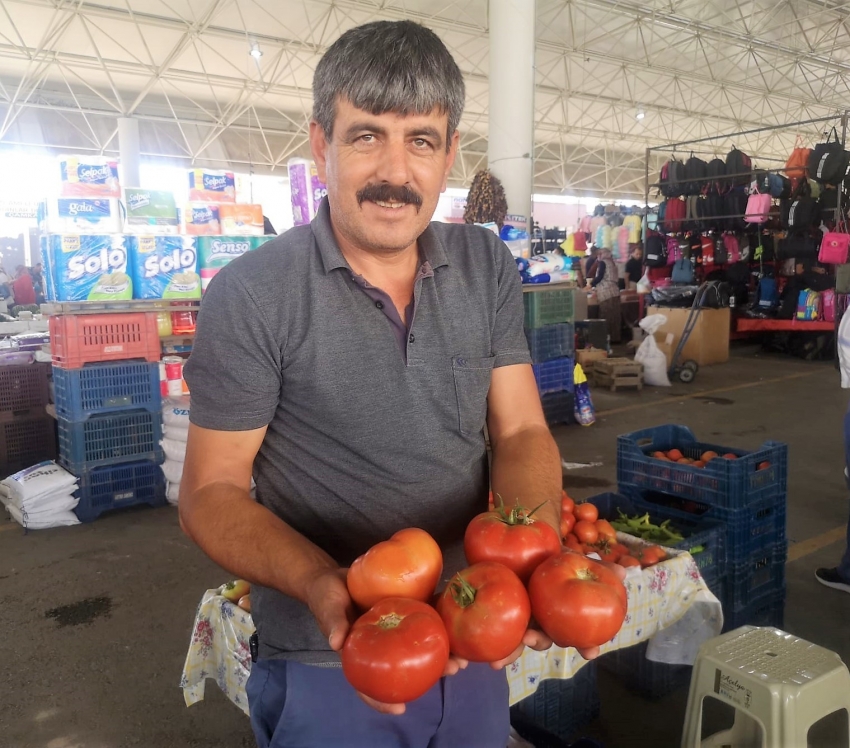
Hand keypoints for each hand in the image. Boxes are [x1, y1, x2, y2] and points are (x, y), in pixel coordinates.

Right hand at [306, 569, 462, 715]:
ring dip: (441, 650)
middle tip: (452, 670)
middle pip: (405, 666)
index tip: (400, 709)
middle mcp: (382, 645)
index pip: (369, 683)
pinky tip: (456, 623)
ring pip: (419, 644)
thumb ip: (333, 622)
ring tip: (463, 655)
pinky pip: (422, 616)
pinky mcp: (403, 607)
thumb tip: (336, 642)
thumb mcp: (327, 607)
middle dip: (430, 672)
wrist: (334, 575)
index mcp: (361, 654)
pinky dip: (438, 621)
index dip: (381, 699)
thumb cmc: (326, 597)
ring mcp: (395, 628)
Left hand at [488, 559, 627, 668]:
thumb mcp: (577, 558)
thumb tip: (625, 572)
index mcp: (563, 615)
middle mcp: (542, 621)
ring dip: (512, 649)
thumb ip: (600, 566)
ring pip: (517, 639)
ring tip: (504, 650)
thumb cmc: (556, 555)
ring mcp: (519, 618)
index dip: (586, 645)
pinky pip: (491, 629)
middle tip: (535, 639)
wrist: (524, 542)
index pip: (578, 635)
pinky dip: (486, 644)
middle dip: (540, 643)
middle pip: (544, 639)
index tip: (591, 652)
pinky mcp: (496, 611)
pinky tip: (481, 658)